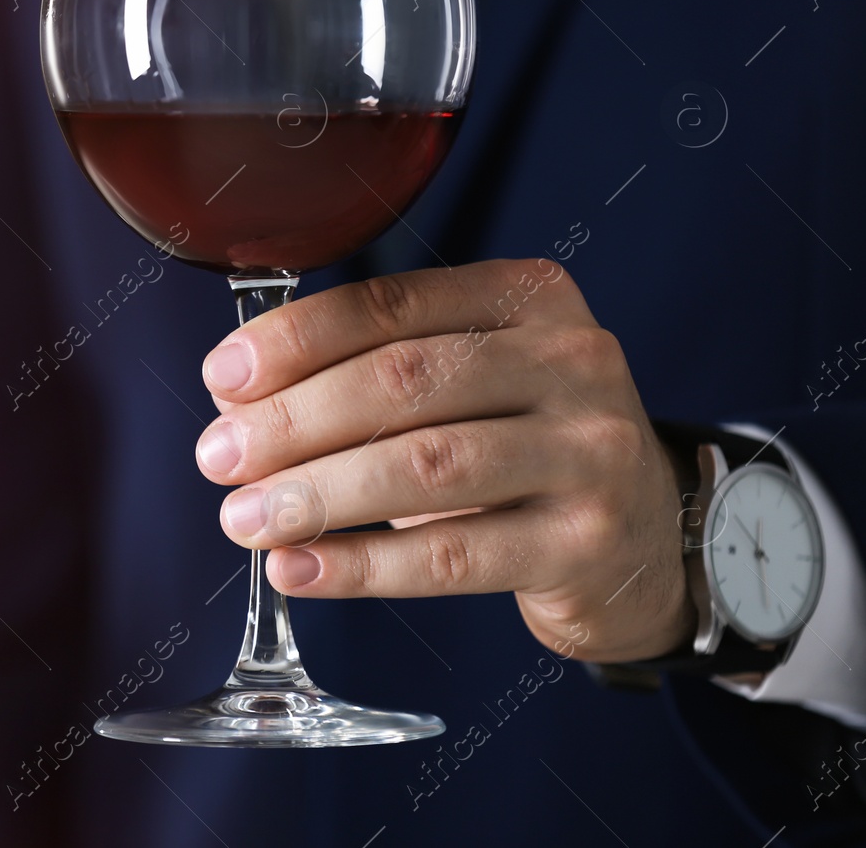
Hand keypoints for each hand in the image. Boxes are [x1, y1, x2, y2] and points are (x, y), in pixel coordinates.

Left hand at [194, 259, 694, 662]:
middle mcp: (569, 360)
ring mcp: (588, 451)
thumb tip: (237, 397)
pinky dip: (362, 566)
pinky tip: (300, 569)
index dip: (296, 340)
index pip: (391, 305)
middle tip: (219, 457)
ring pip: (427, 466)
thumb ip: (366, 371)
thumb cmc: (523, 444)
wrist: (646, 536)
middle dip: (294, 421)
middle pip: (403, 381)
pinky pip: (454, 556)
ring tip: (245, 518)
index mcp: (527, 297)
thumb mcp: (465, 381)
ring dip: (318, 494)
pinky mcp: (586, 542)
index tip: (224, 377)